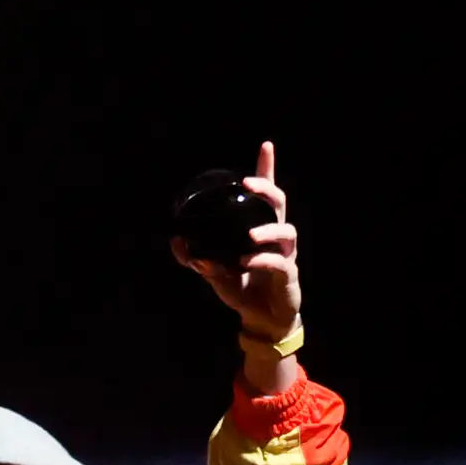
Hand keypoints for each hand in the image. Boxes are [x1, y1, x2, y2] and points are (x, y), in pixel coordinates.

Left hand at [172, 140, 300, 348]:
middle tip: (249, 183)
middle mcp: (277, 236)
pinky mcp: (288, 276)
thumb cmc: (242, 289)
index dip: (267, 168)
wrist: (262, 319)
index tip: (265, 145)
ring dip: (267, 231)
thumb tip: (177, 241)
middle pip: (279, 203)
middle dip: (267, 188)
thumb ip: (197, 256)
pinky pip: (279, 264)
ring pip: (286, 232)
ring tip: (250, 236)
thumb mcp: (214, 271)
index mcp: (261, 229)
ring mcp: (286, 255)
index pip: (266, 195)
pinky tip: (247, 262)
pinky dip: (262, 260)